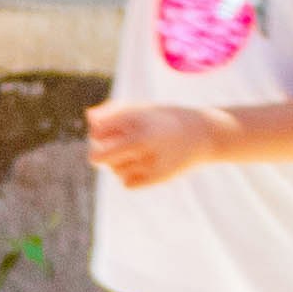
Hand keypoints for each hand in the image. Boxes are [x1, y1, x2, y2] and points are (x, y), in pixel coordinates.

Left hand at [85, 103, 222, 189]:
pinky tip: (141, 166)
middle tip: (108, 149)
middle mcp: (143, 141)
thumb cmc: (164, 119)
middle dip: (99, 153)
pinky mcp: (158, 178)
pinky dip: (129, 176)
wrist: (203, 134)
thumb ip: (113, 111)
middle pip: (99, 156)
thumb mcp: (140, 108)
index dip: (98, 133)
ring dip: (117, 164)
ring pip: (114, 170)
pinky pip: (128, 183)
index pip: (97, 133)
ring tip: (135, 154)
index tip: (106, 132)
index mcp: (136, 120)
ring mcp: (151, 161)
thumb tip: (89, 118)